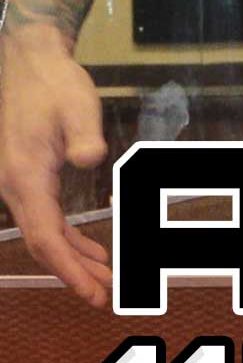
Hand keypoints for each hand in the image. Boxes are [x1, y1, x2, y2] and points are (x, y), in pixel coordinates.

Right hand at [0, 25, 110, 303]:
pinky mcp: (29, 179)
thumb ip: (82, 135)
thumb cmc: (53, 84)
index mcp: (25, 176)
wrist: (29, 63)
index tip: (94, 293)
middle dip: (74, 274)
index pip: (47, 237)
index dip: (70, 270)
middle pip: (44, 244)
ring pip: (45, 235)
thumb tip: (91, 158)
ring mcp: (19, 185)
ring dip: (74, 260)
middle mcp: (15, 187)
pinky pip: (47, 220)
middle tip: (107, 299)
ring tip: (107, 282)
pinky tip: (93, 252)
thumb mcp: (76, 104)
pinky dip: (70, 240)